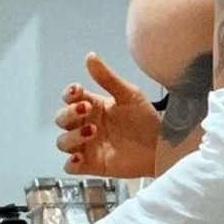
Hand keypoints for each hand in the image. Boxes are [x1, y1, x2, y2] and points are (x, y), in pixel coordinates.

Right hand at [55, 52, 159, 177]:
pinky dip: (71, 163)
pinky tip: (80, 157)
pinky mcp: (91, 165)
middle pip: (62, 119)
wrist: (161, 146)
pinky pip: (70, 166)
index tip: (77, 91)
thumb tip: (90, 56)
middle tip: (87, 109)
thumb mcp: (129, 95)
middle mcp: (86, 125)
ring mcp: (87, 146)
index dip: (69, 94)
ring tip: (92, 131)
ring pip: (63, 142)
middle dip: (69, 114)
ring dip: (72, 137)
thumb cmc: (146, 119)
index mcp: (93, 106)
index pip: (70, 98)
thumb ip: (108, 78)